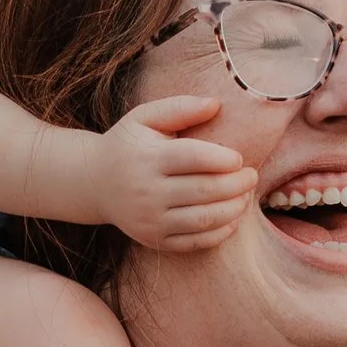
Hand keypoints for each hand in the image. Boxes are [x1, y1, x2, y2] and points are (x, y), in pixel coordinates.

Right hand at [92, 94, 254, 251]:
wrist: (94, 183)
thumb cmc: (128, 145)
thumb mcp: (145, 117)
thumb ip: (180, 108)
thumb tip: (215, 104)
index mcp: (147, 158)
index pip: (194, 158)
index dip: (223, 159)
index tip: (239, 158)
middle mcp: (146, 191)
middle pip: (204, 191)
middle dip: (237, 185)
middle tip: (252, 177)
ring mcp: (149, 220)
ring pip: (202, 219)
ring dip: (233, 210)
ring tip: (245, 197)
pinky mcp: (153, 240)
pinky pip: (194, 242)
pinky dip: (219, 233)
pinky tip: (232, 219)